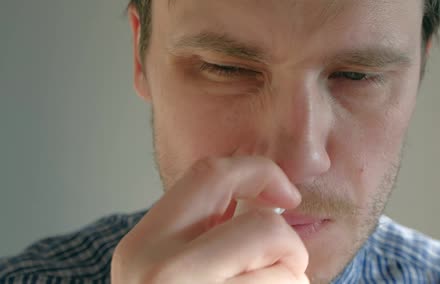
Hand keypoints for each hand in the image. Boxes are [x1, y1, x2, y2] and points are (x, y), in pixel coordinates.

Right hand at [111, 156, 308, 283]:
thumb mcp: (169, 271)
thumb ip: (203, 234)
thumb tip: (258, 198)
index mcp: (142, 246)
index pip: (210, 173)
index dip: (261, 172)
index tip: (288, 194)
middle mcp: (156, 270)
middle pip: (262, 225)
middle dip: (288, 242)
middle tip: (289, 266)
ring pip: (283, 266)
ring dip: (291, 281)